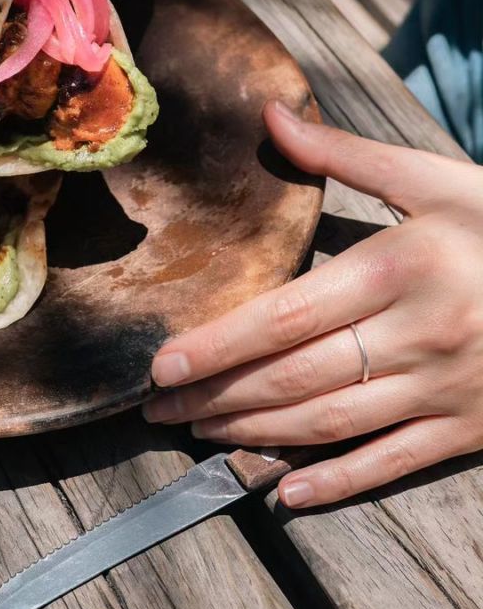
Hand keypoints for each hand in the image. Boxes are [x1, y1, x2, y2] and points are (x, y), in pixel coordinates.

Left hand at [143, 100, 482, 508]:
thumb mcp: (434, 179)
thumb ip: (344, 156)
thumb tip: (272, 115)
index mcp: (398, 269)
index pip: (285, 316)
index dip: (218, 344)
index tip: (162, 363)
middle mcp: (417, 335)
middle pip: (295, 376)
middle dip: (218, 395)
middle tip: (157, 408)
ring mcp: (445, 388)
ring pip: (332, 423)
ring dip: (256, 434)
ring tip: (200, 433)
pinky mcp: (470, 427)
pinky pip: (394, 462)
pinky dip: (339, 482)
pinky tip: (287, 493)